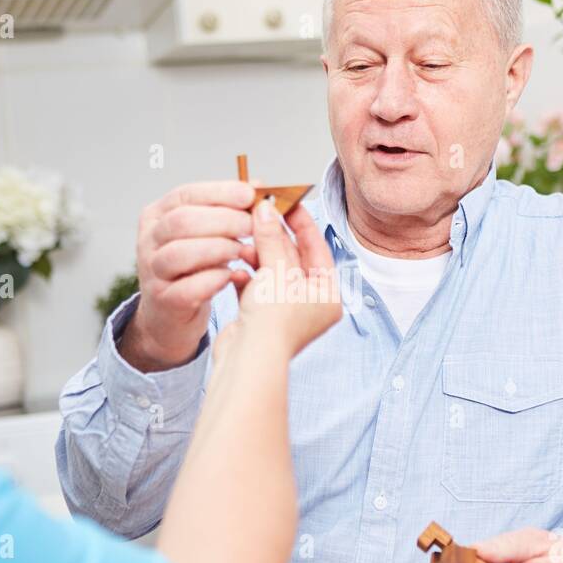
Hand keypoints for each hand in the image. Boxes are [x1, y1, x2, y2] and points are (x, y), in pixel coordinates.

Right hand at [121, 179, 256, 370]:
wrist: (171, 315)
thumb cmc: (193, 269)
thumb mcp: (204, 234)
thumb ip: (226, 210)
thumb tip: (258, 186)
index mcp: (157, 215)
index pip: (186, 194)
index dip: (220, 192)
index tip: (250, 194)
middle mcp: (149, 240)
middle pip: (183, 221)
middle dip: (224, 220)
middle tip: (252, 226)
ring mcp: (152, 272)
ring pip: (181, 253)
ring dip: (219, 249)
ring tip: (243, 252)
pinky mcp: (163, 301)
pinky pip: (188, 288)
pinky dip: (215, 280)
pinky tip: (233, 277)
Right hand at [215, 200, 340, 364]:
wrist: (248, 360)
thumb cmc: (274, 324)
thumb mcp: (277, 270)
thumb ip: (272, 238)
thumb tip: (266, 209)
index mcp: (327, 295)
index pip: (317, 248)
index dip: (302, 222)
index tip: (287, 202)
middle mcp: (309, 304)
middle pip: (292, 258)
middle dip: (274, 236)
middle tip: (260, 212)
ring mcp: (284, 311)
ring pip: (271, 271)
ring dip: (256, 254)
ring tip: (243, 239)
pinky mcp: (260, 317)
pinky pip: (254, 287)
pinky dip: (245, 276)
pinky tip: (235, 267)